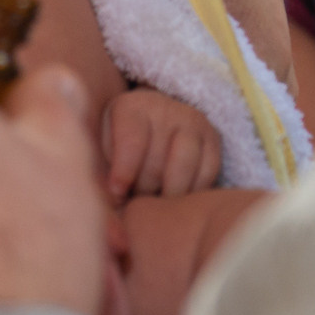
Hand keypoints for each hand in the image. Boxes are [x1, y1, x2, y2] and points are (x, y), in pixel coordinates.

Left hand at [100, 89, 221, 200]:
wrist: (150, 120)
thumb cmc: (119, 143)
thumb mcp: (102, 150)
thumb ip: (102, 174)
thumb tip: (110, 208)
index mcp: (132, 107)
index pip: (132, 143)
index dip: (124, 173)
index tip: (117, 193)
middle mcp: (165, 108)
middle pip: (157, 162)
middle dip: (144, 190)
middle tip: (134, 201)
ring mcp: (192, 121)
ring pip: (184, 168)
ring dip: (168, 194)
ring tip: (155, 202)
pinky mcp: (212, 136)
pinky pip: (208, 173)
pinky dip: (193, 192)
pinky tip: (176, 196)